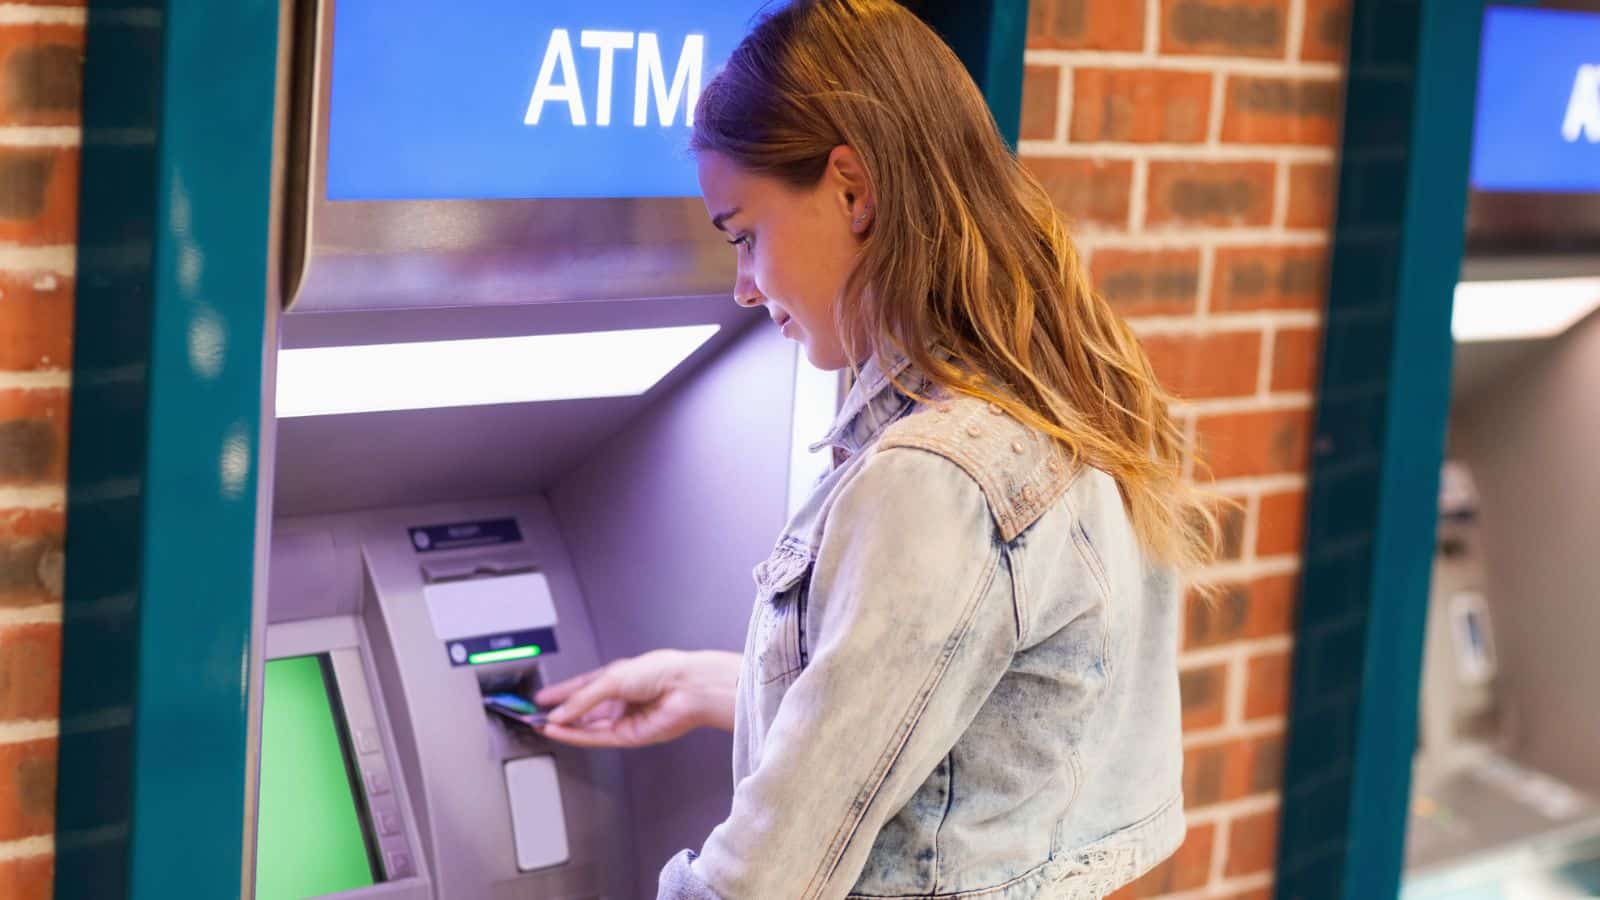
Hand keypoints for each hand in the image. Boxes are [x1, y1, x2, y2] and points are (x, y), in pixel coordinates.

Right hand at [533, 650, 740, 747]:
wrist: (687, 688)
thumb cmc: (661, 671)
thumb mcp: (611, 678)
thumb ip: (582, 698)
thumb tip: (560, 713)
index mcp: (618, 677)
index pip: (582, 687)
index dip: (561, 693)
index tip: (541, 699)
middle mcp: (620, 699)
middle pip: (582, 710)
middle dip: (559, 713)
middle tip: (535, 716)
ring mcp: (623, 718)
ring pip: (586, 726)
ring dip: (563, 727)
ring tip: (541, 725)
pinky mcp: (628, 736)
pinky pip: (596, 737)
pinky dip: (576, 736)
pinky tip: (559, 731)